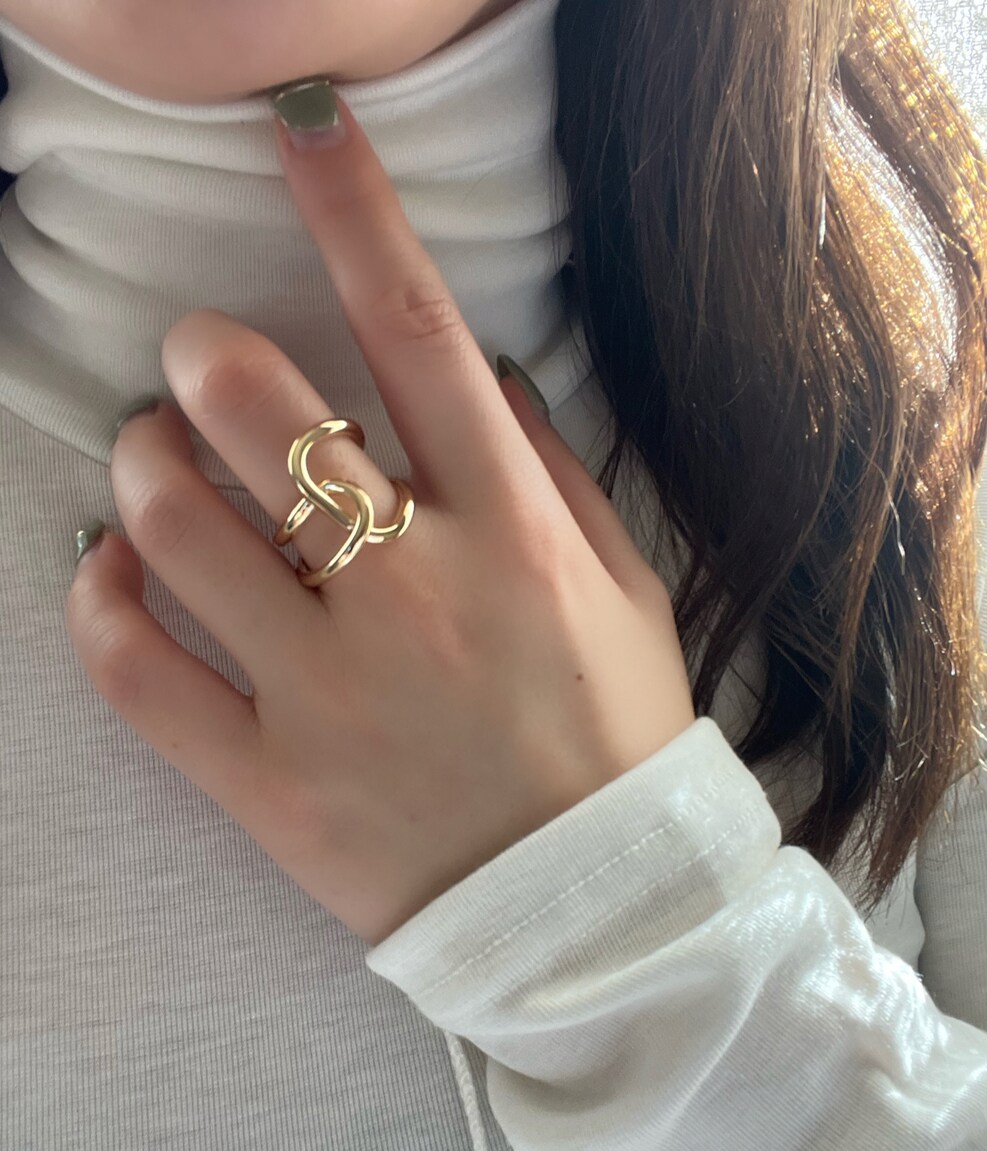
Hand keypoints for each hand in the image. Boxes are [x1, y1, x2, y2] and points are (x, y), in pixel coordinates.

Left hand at [66, 90, 695, 947]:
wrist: (594, 916)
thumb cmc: (613, 739)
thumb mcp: (624, 592)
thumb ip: (552, 472)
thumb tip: (477, 371)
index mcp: (510, 535)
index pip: (418, 335)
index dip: (352, 213)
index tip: (300, 133)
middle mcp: (414, 593)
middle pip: (259, 411)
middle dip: (201, 355)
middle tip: (195, 367)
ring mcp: (331, 691)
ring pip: (173, 525)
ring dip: (140, 466)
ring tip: (153, 467)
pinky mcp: (269, 781)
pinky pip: (136, 668)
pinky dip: (99, 601)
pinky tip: (110, 574)